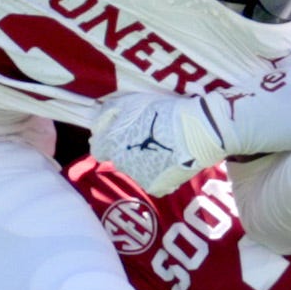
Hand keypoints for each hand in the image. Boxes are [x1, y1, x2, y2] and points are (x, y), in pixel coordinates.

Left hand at [89, 91, 227, 195]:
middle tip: (144, 137)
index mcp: (113, 144)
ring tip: (160, 147)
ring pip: (135, 169)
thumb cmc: (162, 112)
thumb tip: (94, 117)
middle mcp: (122, 164)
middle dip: (125, 149)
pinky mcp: (158, 187)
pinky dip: (157, 172)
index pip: (98, 148)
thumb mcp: (131, 102)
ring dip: (141, 160)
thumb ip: (108, 112)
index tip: (119, 131)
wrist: (196, 131)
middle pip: (118, 158)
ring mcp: (140, 178)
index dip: (106, 139)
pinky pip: (152, 180)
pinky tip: (168, 160)